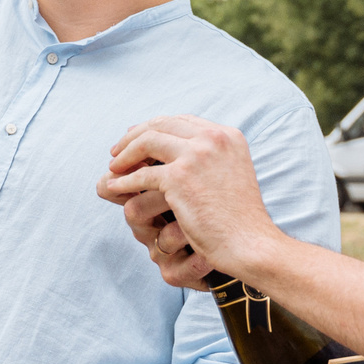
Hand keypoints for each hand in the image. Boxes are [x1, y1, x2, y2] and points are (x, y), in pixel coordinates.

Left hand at [97, 116, 283, 288]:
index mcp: (227, 135)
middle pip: (161, 124)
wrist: (250, 243)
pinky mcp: (179, 178)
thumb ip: (208, 158)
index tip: (135, 139)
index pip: (181, 121)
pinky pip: (141, 174)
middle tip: (116, 152)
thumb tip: (173, 151)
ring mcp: (196, 155)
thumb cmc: (239, 219)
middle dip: (134, 136)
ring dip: (125, 154)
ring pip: (147, 142)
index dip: (154, 127)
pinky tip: (115, 188)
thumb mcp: (230, 175)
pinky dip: (124, 181)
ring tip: (113, 168)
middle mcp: (213, 138)